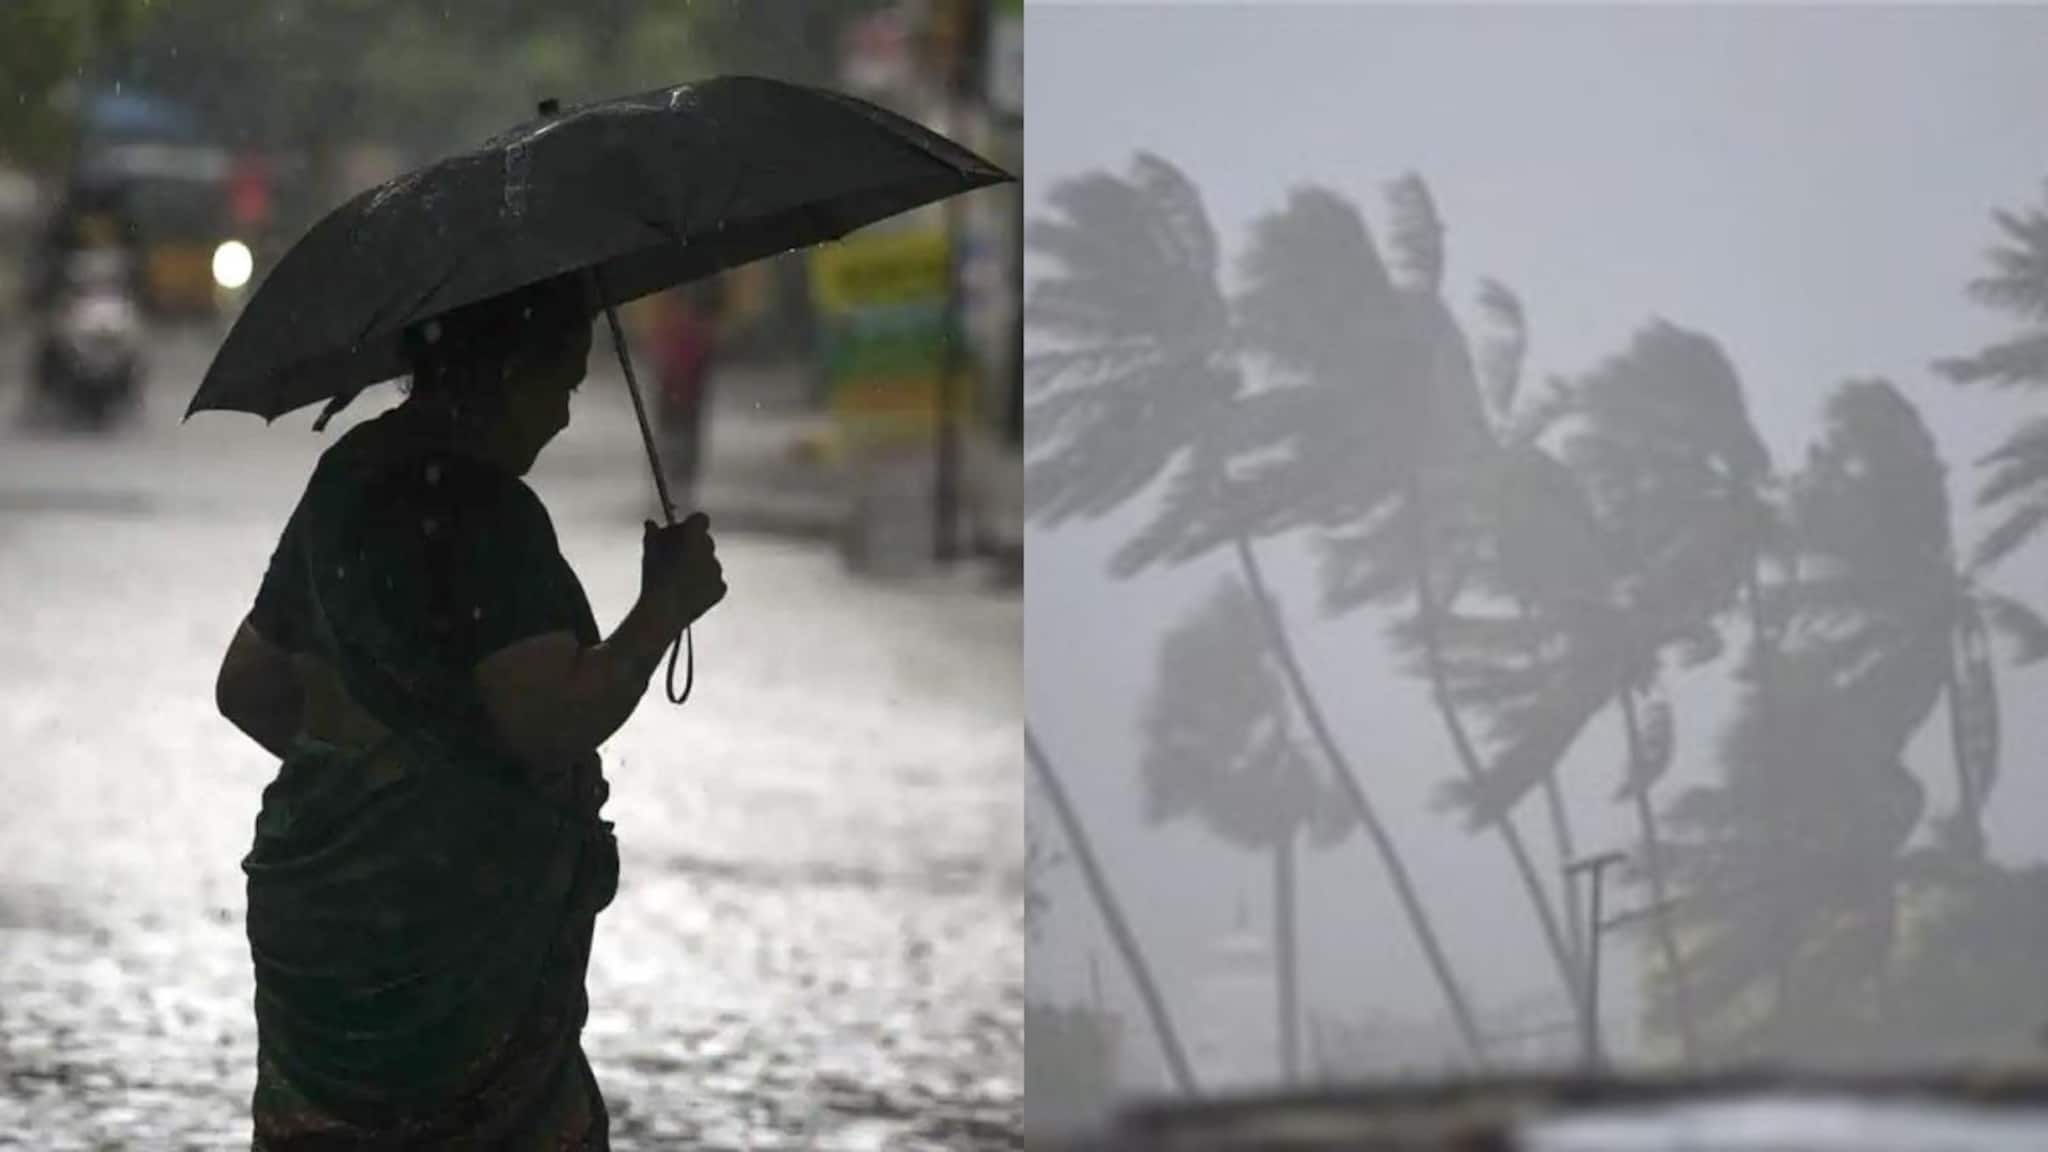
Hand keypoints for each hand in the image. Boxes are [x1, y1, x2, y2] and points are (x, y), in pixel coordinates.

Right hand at [641, 512, 724, 630]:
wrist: (664, 610)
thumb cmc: (656, 578)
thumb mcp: (649, 551)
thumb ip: (653, 533)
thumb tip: (651, 525)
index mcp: (694, 536)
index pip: (700, 519)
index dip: (692, 524)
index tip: (684, 530)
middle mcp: (709, 551)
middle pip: (706, 541)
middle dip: (694, 545)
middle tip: (679, 555)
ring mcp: (717, 570)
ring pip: (710, 561)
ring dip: (700, 565)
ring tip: (681, 577)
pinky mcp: (720, 588)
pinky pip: (715, 581)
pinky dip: (706, 583)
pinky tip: (690, 589)